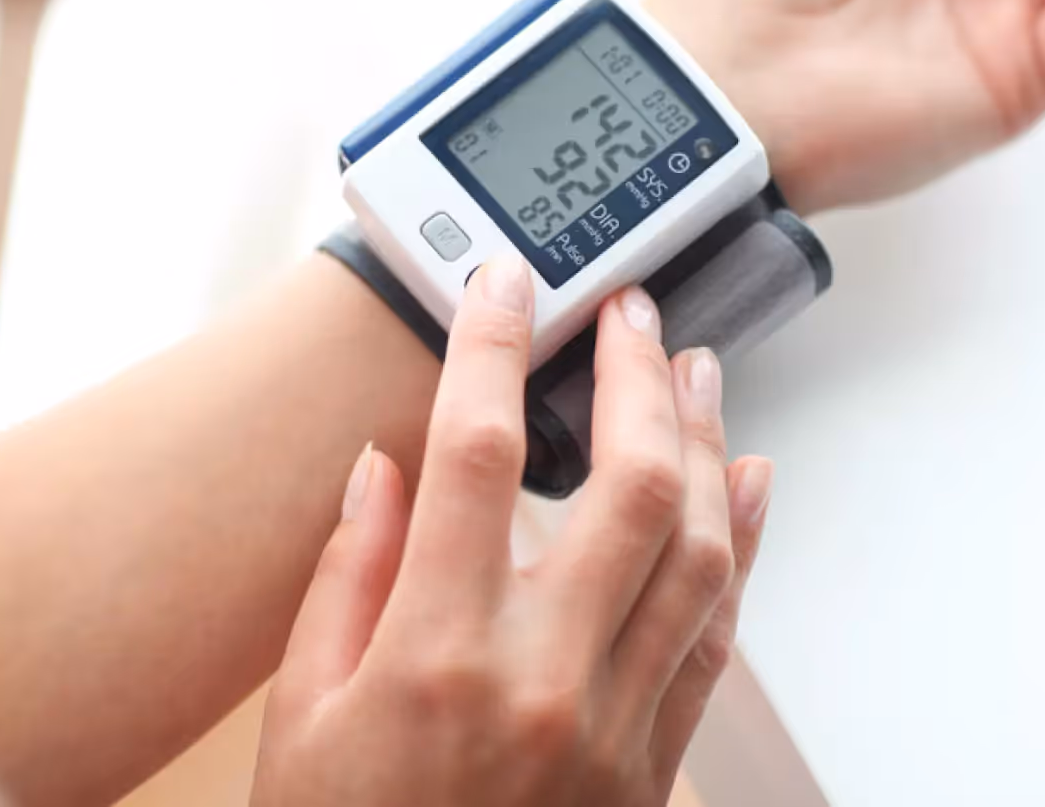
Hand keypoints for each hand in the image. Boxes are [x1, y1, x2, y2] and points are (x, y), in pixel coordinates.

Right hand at [252, 257, 772, 806]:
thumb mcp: (299, 717)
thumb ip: (349, 576)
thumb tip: (386, 465)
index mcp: (434, 657)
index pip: (476, 457)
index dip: (491, 350)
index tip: (502, 284)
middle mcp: (542, 681)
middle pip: (624, 487)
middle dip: (634, 376)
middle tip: (628, 309)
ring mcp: (614, 726)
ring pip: (695, 550)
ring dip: (701, 443)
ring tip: (692, 368)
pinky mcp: (653, 763)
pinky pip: (717, 634)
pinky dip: (743, 547)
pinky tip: (745, 482)